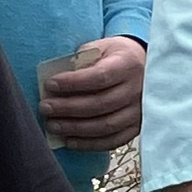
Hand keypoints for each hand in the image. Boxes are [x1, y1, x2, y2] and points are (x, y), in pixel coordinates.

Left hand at [38, 34, 146, 153]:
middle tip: (45, 108)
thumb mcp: (102, 47)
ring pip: (105, 126)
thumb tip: (58, 79)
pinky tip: (69, 141)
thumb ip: (83, 60)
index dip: (72, 83)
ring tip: (52, 126)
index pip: (99, 77)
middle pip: (100, 104)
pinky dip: (89, 144)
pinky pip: (112, 141)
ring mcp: (139, 112)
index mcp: (128, 65)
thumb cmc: (117, 57)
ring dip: (75, 128)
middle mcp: (137, 90)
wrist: (146, 68)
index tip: (50, 84)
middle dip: (68, 108)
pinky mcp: (137, 128)